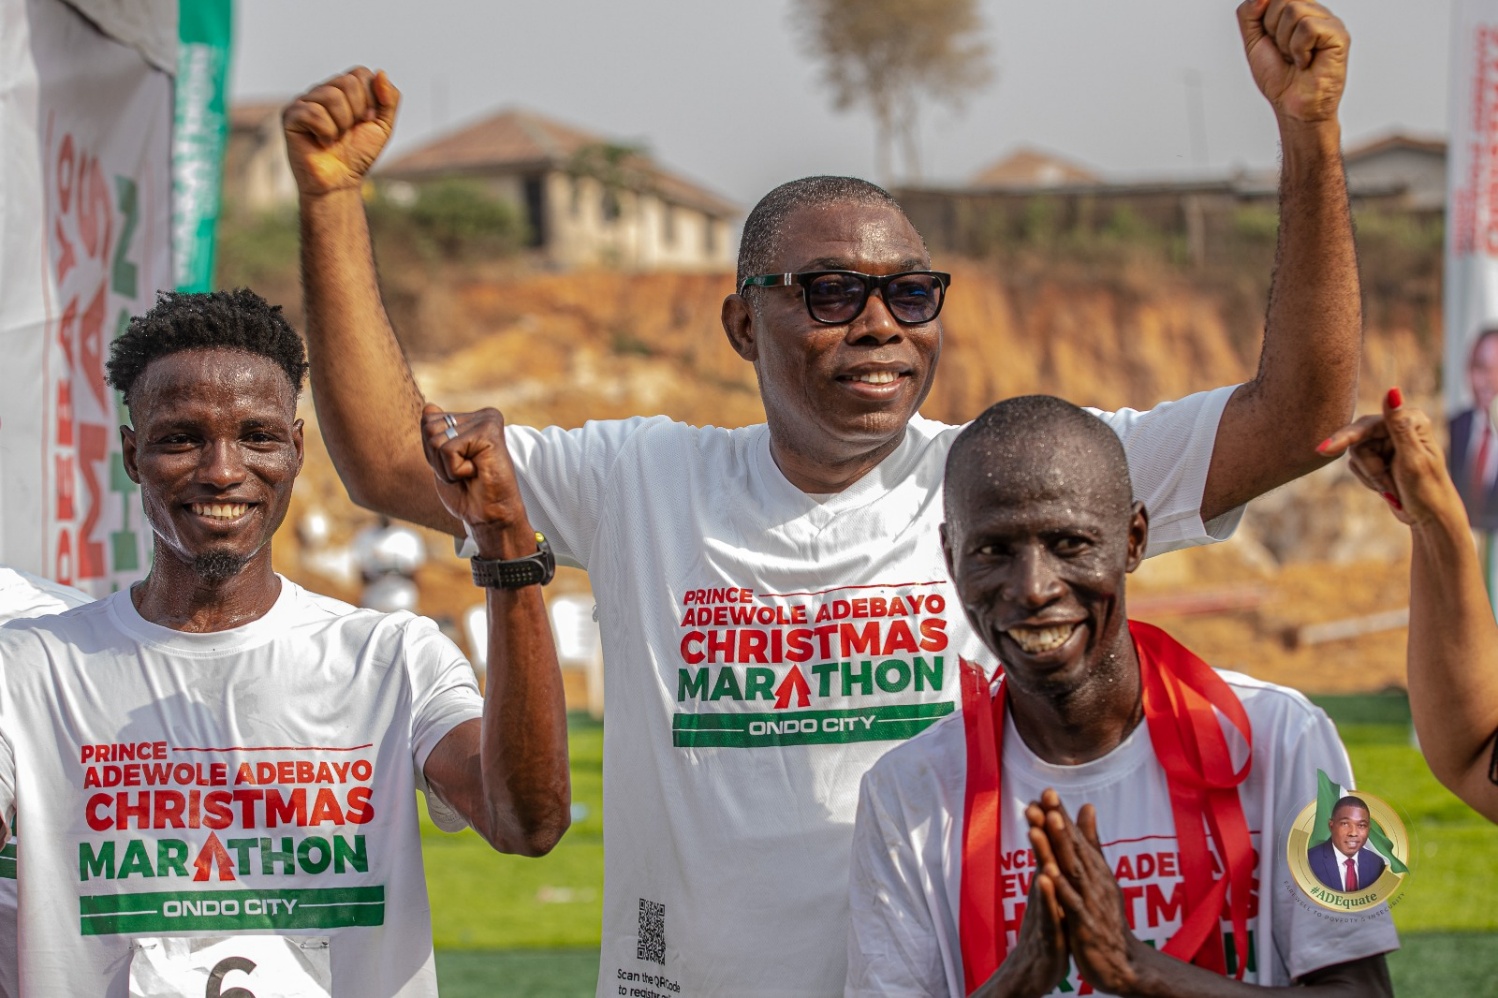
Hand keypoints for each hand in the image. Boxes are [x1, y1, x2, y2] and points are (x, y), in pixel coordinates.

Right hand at [283, 67, 399, 195]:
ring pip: (332, 96)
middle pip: (348, 83)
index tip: (366, 121)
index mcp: (343, 90)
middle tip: (348, 132)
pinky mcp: (291, 115)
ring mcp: (305, 101)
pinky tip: (321, 142)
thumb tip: (381, 73)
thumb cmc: (358, 155)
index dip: (371, 99)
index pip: (361, 73)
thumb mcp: (383, 127)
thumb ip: (389, 100)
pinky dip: (326, 132)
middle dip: (357, 113)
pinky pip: (314, 112)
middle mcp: (323, 91)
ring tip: (335, 138)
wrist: (340, 181)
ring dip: (342, 124)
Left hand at [420, 405, 528, 550]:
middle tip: (463, 472)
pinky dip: (454, 470)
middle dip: (437, 458)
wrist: (490, 517)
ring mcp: (486, 422)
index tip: (457, 466)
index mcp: (473, 419)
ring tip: (470, 474)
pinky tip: (476, 473)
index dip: (433, 453)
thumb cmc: (468, 493)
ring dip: (446, 467)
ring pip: (436, 440)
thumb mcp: (442, 460)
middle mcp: (482, 416)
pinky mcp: (489, 433)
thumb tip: (429, 407)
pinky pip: (448, 450)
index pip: (428, 421)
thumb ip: (436, 433)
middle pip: (428, 427)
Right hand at [977, 800, 1069, 997]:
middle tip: (1038, 798)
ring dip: (1039, 854)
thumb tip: (1057, 848)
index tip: (1048, 791)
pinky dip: (1046, 895)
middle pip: (1041, 856)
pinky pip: (1048, 912)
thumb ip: (1056, 872)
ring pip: (1041, 880)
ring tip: (1036, 829)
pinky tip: (1045, 879)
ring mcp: (1042, 912)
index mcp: (1047, 885)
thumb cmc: (1046, 934)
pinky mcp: (1047, 934)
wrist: (1034, 974)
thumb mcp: (1054, 900)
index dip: (1048, 822)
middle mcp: (1041, 894)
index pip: (1047, 849)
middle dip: (1040, 828)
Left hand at [1037, 792, 1143, 995]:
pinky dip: (1060, 889)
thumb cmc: (1105, 917)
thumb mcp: (1098, 875)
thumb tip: (1086, 806)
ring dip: (1059, 846)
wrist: (1123, 963)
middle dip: (1058, 822)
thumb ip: (1090, 842)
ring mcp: (1090, 903)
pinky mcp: (1085, 926)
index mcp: (1093, 871)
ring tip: (1047, 822)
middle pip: (1073, 848)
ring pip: (1072, 870)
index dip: (1060, 815)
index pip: (1074, 838)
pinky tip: (1047, 873)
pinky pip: (1071, 905)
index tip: (1046, 790)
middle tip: (1044, 797)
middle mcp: (1093, 882)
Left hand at [1237, 0, 1348, 123]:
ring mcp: (1328, 22)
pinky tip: (1305, 62)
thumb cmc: (1279, 77)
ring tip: (1295, 58)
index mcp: (1297, 11)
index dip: (1264, 19)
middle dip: (1273, 31)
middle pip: (1282, 0)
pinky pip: (1308, 27)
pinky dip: (1299, 49)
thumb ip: (1250, 14)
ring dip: (1285, 42)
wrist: (1293, 106)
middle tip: (1284, 52)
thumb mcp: (1253, 42)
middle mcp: (1315, 12)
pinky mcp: (1338, 35)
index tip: (1271, 41)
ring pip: (1294, 11)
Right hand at [1318, 388, 1467, 527]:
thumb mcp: (1413, 458)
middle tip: (1386, 488)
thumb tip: (1392, 391)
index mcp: (1410, 421)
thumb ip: (1399, 425)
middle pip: (1358, 442)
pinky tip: (1388, 488)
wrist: (1429, 518)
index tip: (1324, 450)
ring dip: (1372, 477)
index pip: (1367, 425)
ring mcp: (1386, 442)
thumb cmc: (1427, 489)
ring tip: (1393, 489)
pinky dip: (1370, 480)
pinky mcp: (1378, 457)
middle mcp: (1397, 427)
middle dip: (1371, 468)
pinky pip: (1356, 466)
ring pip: (1355, 455)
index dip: (1345, 438)